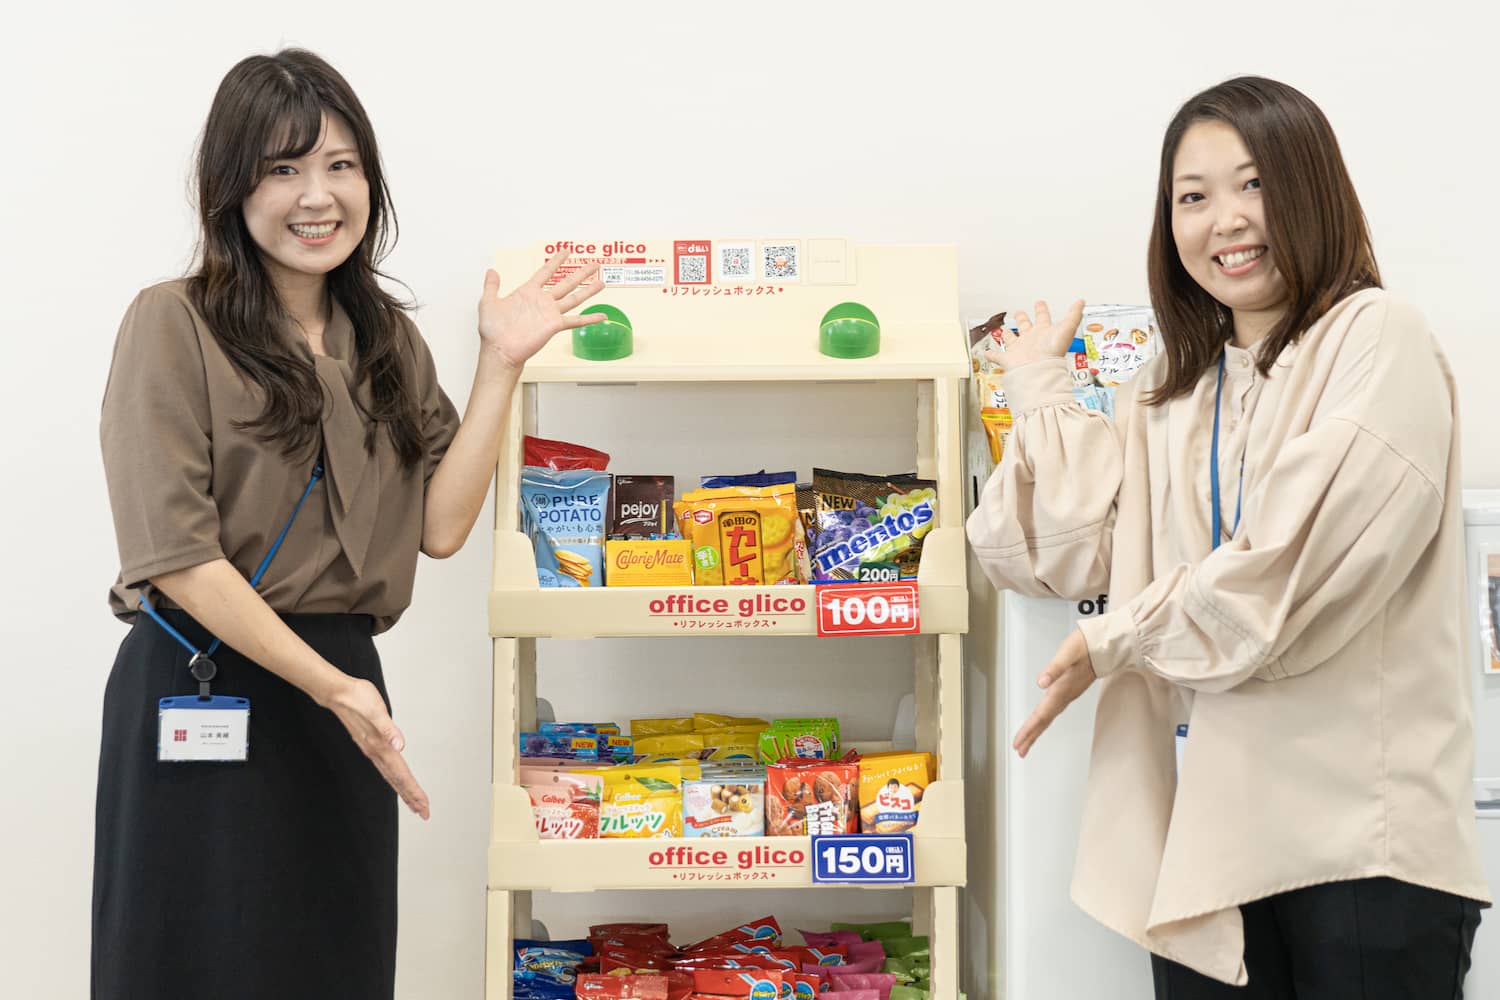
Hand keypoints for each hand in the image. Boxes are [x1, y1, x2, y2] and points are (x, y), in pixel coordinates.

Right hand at [324, 675, 430, 819]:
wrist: (338, 693)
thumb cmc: (357, 698)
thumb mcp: (376, 710)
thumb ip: (389, 729)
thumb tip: (401, 745)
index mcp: (380, 747)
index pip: (401, 774)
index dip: (413, 791)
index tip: (424, 806)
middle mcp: (376, 752)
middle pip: (397, 780)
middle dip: (411, 797)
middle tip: (425, 813)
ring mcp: (372, 749)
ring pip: (391, 776)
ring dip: (404, 790)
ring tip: (415, 804)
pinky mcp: (370, 744)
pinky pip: (386, 767)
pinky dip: (395, 777)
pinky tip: (398, 780)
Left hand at [478, 250, 606, 369]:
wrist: (499, 350)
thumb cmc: (493, 331)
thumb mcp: (488, 302)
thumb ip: (491, 286)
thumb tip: (491, 271)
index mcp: (528, 292)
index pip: (546, 272)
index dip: (556, 261)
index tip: (566, 252)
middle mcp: (542, 301)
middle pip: (566, 282)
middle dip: (581, 273)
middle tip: (593, 264)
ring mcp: (550, 313)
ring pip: (574, 298)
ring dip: (589, 290)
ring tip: (601, 282)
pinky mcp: (554, 325)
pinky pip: (575, 321)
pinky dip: (589, 319)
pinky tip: (601, 316)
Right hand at [986, 298, 1084, 371]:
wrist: (1040, 370)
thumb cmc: (1053, 351)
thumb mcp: (1067, 328)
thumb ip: (1074, 314)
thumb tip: (1081, 301)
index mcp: (1044, 332)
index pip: (1043, 317)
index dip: (1041, 309)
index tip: (1039, 302)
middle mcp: (1032, 340)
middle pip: (1025, 326)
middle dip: (1022, 319)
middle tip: (1019, 313)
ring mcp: (1019, 350)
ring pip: (1012, 340)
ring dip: (1007, 335)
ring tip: (1003, 331)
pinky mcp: (1008, 359)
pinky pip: (998, 356)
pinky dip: (992, 355)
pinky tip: (987, 353)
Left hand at [1013, 627, 1096, 757]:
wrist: (1106, 644)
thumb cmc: (1087, 645)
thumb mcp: (1069, 651)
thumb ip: (1055, 667)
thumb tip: (1041, 682)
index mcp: (1062, 688)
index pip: (1042, 713)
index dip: (1030, 729)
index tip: (1019, 742)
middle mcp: (1065, 694)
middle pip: (1045, 720)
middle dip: (1031, 736)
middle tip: (1020, 750)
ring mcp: (1068, 694)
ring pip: (1049, 716)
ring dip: (1037, 730)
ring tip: (1026, 742)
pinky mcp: (1070, 690)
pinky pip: (1053, 709)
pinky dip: (1044, 718)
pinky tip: (1040, 721)